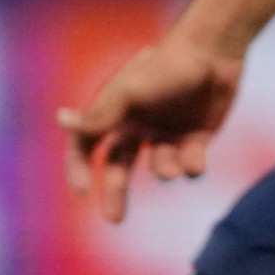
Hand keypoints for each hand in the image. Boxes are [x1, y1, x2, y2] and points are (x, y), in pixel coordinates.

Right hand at [58, 37, 244, 224]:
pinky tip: (196, 159)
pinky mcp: (197, 139)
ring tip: (173, 161)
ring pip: (160, 169)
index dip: (79, 169)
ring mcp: (168, 134)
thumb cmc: (167, 68)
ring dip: (164, 170)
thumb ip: (99, 115)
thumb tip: (60, 120)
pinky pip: (189, 166)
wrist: (215, 54)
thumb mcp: (129, 93)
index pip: (86, 146)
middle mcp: (138, 126)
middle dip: (115, 194)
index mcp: (115, 114)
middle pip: (118, 168)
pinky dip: (191, 167)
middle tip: (114, 220)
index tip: (83, 193)